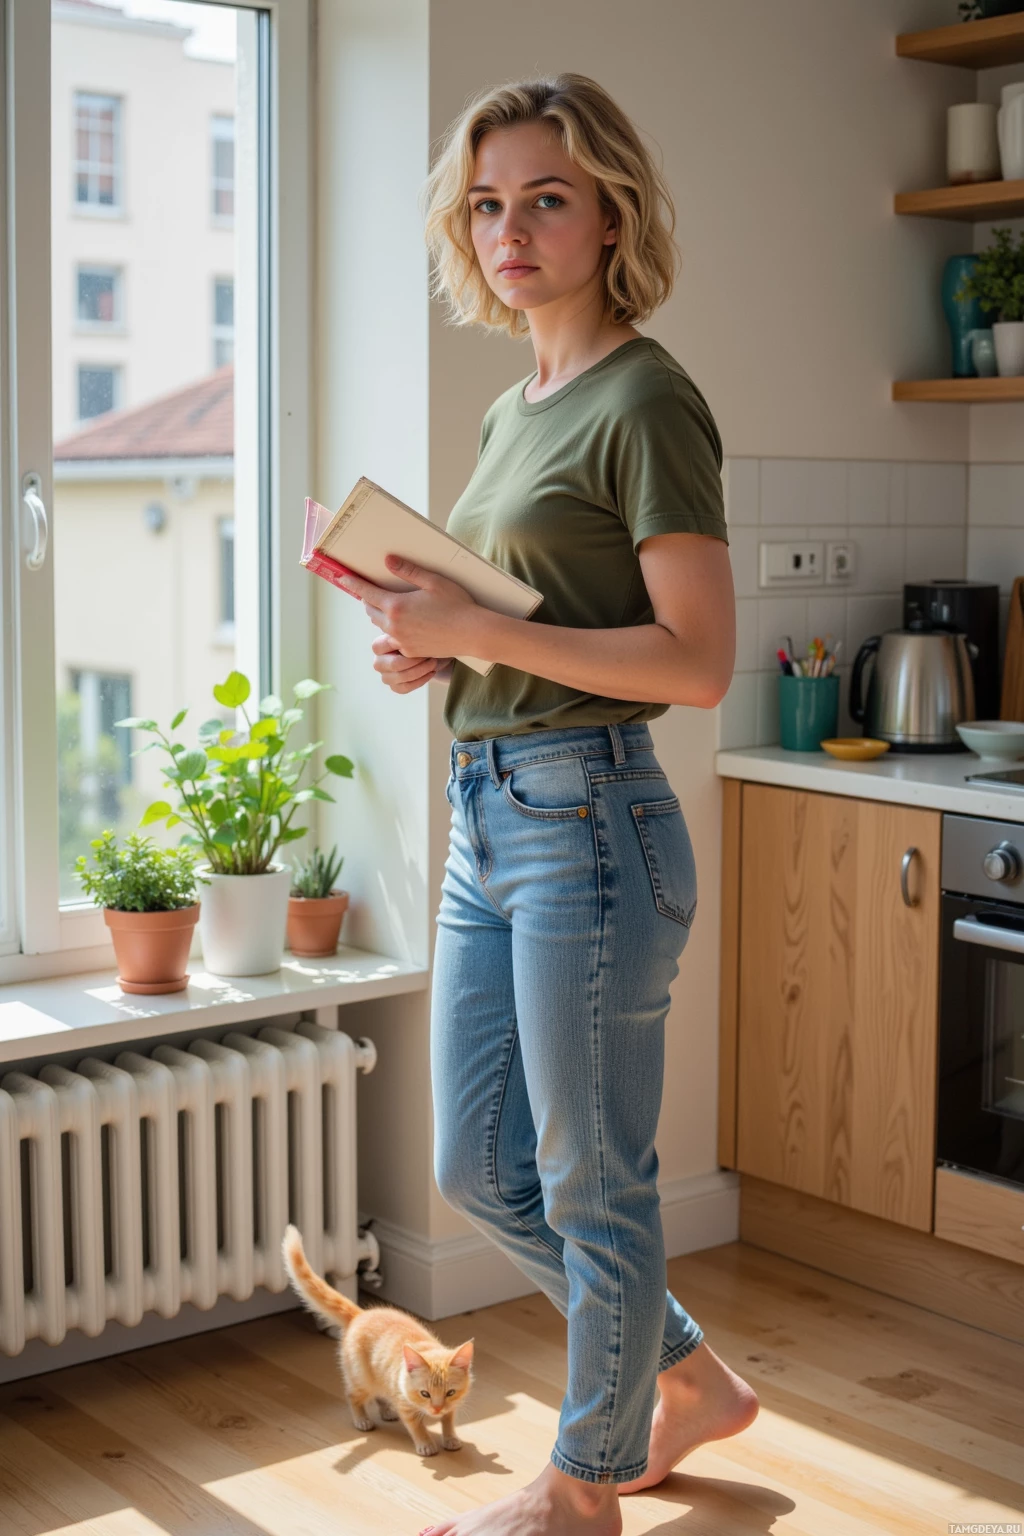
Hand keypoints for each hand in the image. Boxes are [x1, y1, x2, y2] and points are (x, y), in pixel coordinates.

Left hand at [336, 554, 483, 660]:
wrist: (472, 633)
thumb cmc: (456, 604)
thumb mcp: (433, 581)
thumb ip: (408, 570)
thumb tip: (387, 560)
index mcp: (396, 606)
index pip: (366, 592)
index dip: (353, 583)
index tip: (343, 577)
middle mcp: (394, 626)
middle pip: (370, 610)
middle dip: (368, 599)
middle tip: (369, 590)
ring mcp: (401, 641)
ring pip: (382, 626)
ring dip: (380, 615)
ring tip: (388, 607)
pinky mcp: (411, 651)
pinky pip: (395, 639)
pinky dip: (395, 630)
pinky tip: (406, 625)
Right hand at [371, 634, 451, 693]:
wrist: (435, 652)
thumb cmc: (422, 636)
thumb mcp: (414, 629)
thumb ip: (402, 627)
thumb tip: (386, 620)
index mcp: (378, 645)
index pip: (381, 647)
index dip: (402, 645)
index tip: (419, 640)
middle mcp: (379, 662)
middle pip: (394, 664)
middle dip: (415, 660)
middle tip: (430, 654)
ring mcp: (386, 676)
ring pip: (402, 677)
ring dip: (421, 670)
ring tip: (433, 662)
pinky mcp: (396, 687)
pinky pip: (406, 688)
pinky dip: (421, 680)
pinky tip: (431, 672)